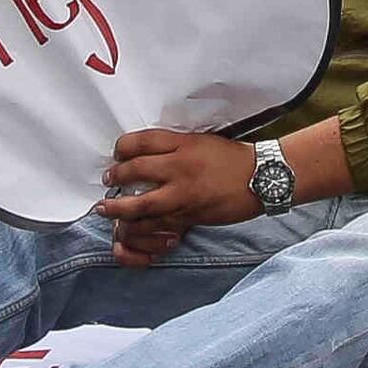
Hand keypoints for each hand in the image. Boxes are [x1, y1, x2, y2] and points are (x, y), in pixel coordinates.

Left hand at [97, 126, 258, 256]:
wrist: (262, 178)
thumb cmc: (233, 158)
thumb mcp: (202, 141)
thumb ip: (175, 146)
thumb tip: (146, 153)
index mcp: (185, 144)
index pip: (144, 141)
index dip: (123, 147)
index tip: (117, 153)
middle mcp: (181, 168)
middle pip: (137, 171)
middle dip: (116, 177)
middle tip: (108, 180)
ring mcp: (184, 195)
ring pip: (142, 205)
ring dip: (119, 208)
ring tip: (106, 208)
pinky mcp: (190, 216)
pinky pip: (159, 224)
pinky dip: (142, 226)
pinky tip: (131, 226)